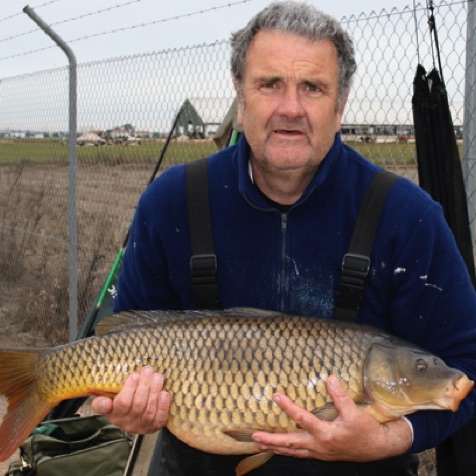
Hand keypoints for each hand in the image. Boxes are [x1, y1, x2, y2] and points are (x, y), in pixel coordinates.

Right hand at [91, 366, 169, 433]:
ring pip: (149, 410)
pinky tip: (164, 394)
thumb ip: (102, 400)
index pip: (120, 404)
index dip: (128, 390)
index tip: (134, 375)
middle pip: (138, 405)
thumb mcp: (106, 398)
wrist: (130, 415)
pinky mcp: (153, 427)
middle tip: (148, 370)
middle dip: (145, 385)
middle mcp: (126, 422)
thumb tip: (105, 402)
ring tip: (157, 377)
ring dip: (155, 392)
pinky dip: (163, 406)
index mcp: (113, 413)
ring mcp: (140, 426)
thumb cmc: (118, 400)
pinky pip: (159, 419)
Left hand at [251, 375, 412, 461]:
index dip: (288, 407)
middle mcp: (319, 446)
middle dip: (272, 440)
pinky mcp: (323, 454)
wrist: (379, 448)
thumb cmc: (367, 430)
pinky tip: (282, 449)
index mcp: (326, 434)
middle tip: (255, 437)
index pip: (302, 419)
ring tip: (261, 445)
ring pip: (294, 452)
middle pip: (290, 443)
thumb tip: (330, 378)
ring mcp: (320, 452)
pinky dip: (289, 451)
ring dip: (277, 448)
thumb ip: (341, 396)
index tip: (276, 396)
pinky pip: (301, 454)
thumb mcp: (355, 412)